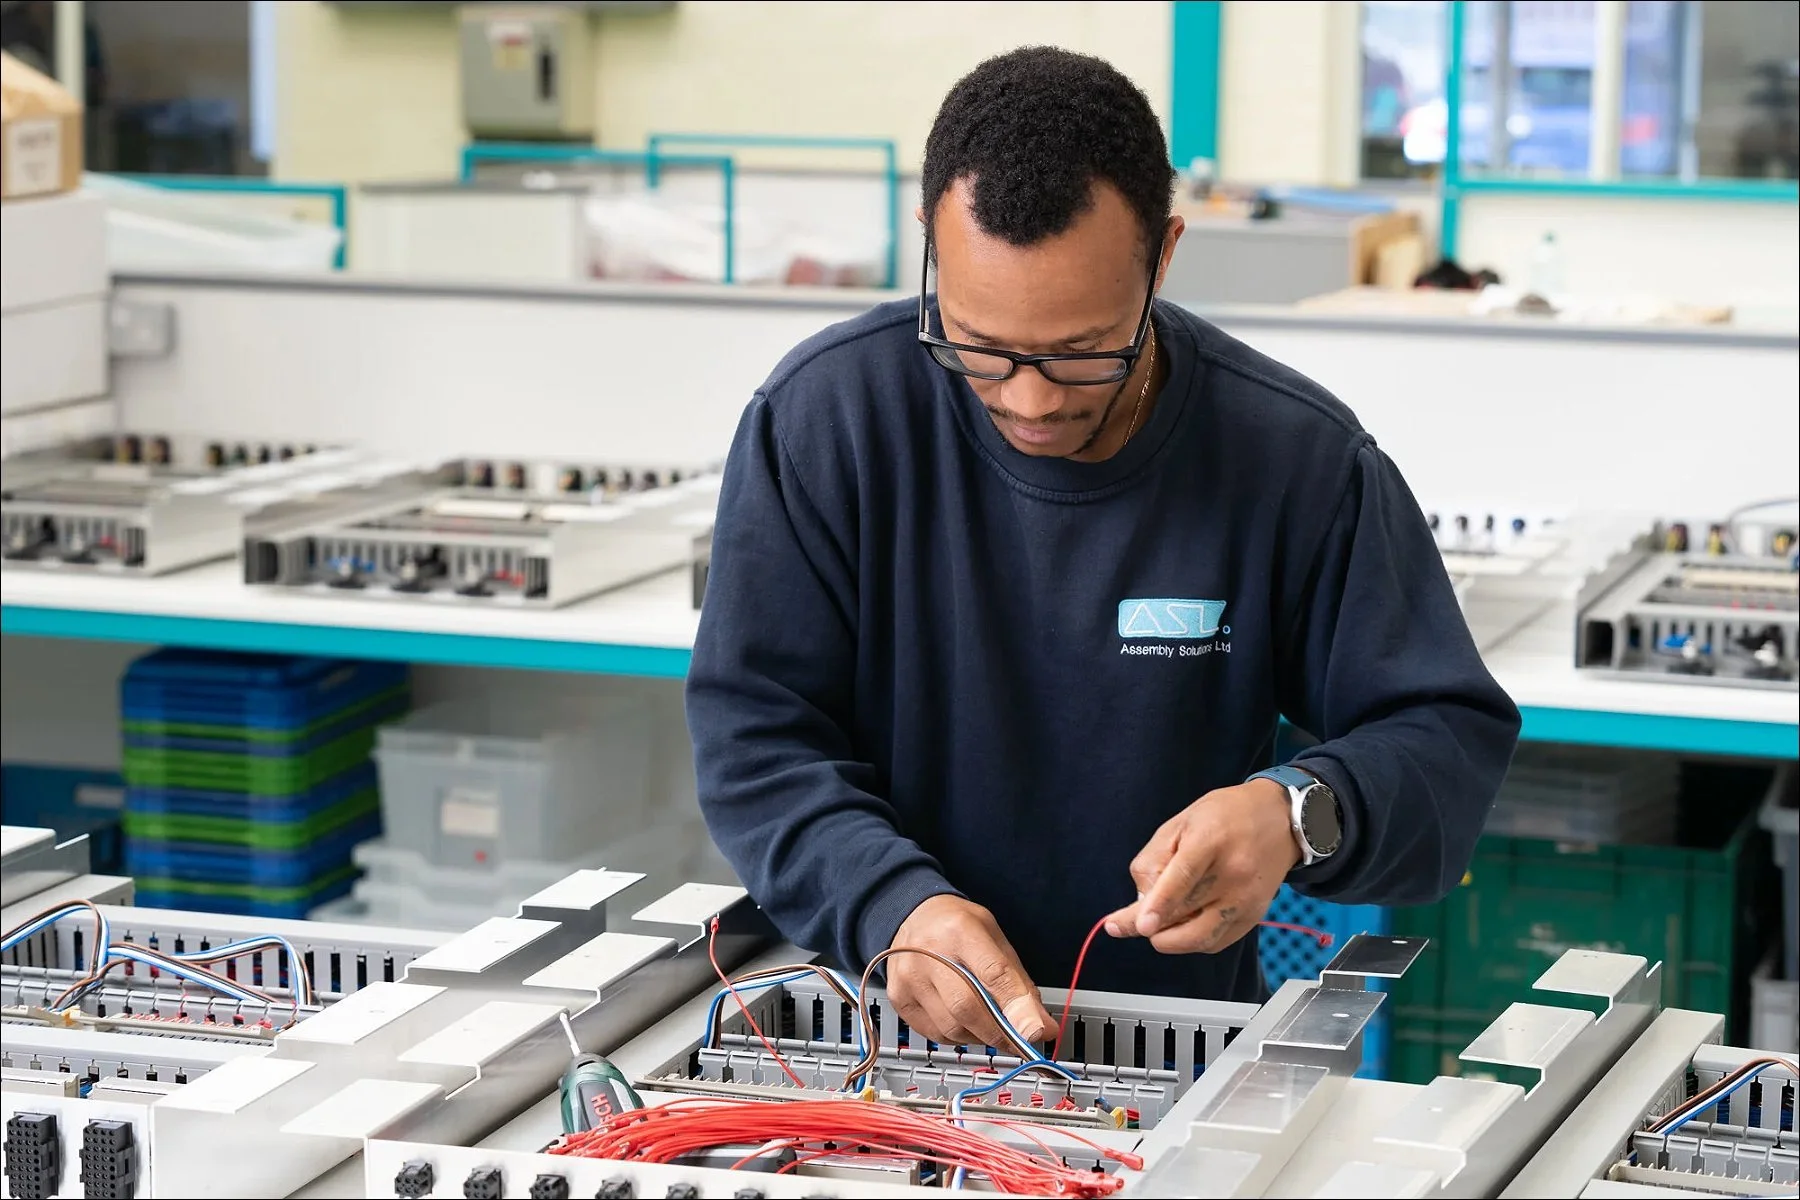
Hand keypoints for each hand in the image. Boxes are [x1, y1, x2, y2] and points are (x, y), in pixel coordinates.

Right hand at [886, 895, 1054, 1049]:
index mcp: (960, 930)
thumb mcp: (995, 938)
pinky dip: (959, 1036)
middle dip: (1000, 1032)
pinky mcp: (898, 998)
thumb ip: (1018, 981)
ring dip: (980, 1036)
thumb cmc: (956, 926)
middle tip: (1020, 1039)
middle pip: (968, 1007)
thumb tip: (1039, 1026)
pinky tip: (965, 1022)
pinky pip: (936, 1034)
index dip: (1017, 1008)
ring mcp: (909, 977)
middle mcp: (928, 953)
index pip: (993, 974)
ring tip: (990, 1023)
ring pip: (952, 1028)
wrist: (913, 916)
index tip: (1037, 1032)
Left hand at [1104, 780, 1299, 952]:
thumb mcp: (1179, 822)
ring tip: (1157, 923)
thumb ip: (1154, 858)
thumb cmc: (1223, 816)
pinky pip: (1215, 943)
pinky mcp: (1254, 917)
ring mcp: (1247, 899)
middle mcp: (1234, 873)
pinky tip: (1184, 922)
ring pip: (1200, 938)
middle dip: (1149, 926)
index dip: (1160, 904)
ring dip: (1170, 939)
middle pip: (1187, 913)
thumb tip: (1141, 901)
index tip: (1140, 926)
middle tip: (1127, 923)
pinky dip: (1192, 940)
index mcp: (1211, 840)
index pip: (1183, 877)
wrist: (1279, 820)